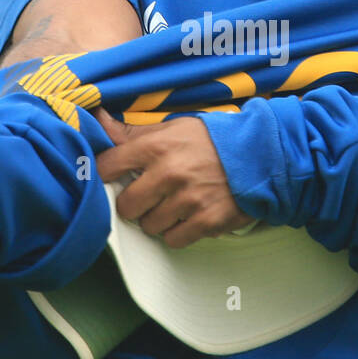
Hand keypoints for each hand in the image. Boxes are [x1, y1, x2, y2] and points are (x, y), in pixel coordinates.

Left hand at [93, 109, 255, 248]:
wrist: (261, 155)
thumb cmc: (212, 140)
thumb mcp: (174, 128)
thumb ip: (133, 133)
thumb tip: (96, 118)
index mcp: (156, 146)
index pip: (107, 166)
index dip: (105, 175)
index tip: (112, 178)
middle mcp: (169, 173)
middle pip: (126, 207)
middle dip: (135, 204)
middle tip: (149, 196)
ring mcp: (188, 200)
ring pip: (149, 226)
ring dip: (157, 220)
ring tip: (173, 205)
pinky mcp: (206, 221)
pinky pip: (173, 239)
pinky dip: (178, 232)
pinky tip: (188, 217)